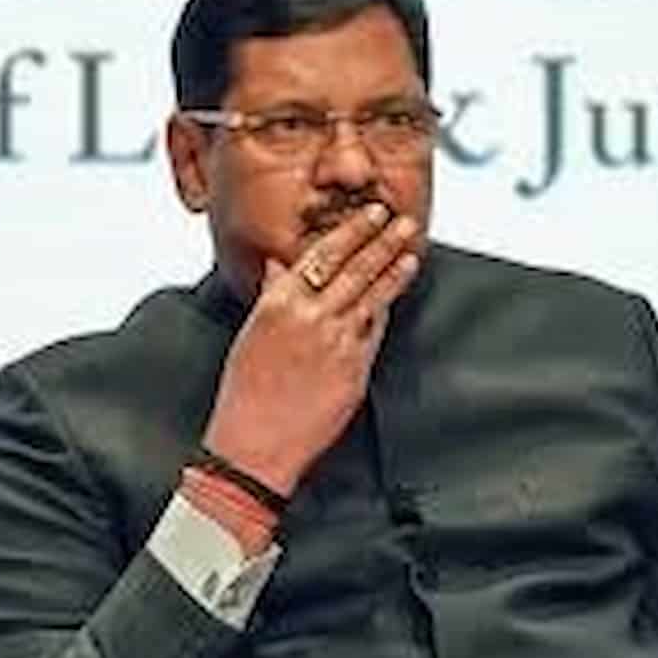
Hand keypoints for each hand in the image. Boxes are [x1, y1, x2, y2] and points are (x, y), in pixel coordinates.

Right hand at [202, 203, 421, 494]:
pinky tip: (398, 292)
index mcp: (279, 304)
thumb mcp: (251, 335)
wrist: (255, 443)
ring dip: (394, 268)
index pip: (323, 255)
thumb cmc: (246, 393)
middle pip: (354, 269)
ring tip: (411, 249)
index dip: (352, 232)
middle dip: (382, 241)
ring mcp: (335, 342)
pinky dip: (386, 307)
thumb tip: (280, 266)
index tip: (371, 215)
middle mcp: (309, 317)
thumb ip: (272, 295)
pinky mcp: (354, 368)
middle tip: (402, 220)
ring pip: (371, 295)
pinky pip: (374, 330)